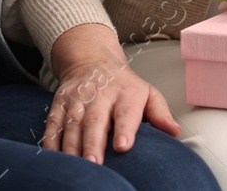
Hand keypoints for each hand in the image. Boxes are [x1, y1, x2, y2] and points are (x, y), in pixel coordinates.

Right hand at [44, 23, 179, 163]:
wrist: (92, 60)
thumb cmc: (124, 86)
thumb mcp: (147, 93)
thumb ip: (160, 113)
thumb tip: (174, 132)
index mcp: (126, 93)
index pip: (126, 112)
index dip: (125, 128)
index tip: (123, 145)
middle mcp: (100, 94)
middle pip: (95, 120)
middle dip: (93, 143)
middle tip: (95, 163)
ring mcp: (77, 98)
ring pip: (72, 123)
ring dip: (72, 146)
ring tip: (76, 166)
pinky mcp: (59, 103)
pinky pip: (53, 123)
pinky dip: (51, 140)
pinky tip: (54, 157)